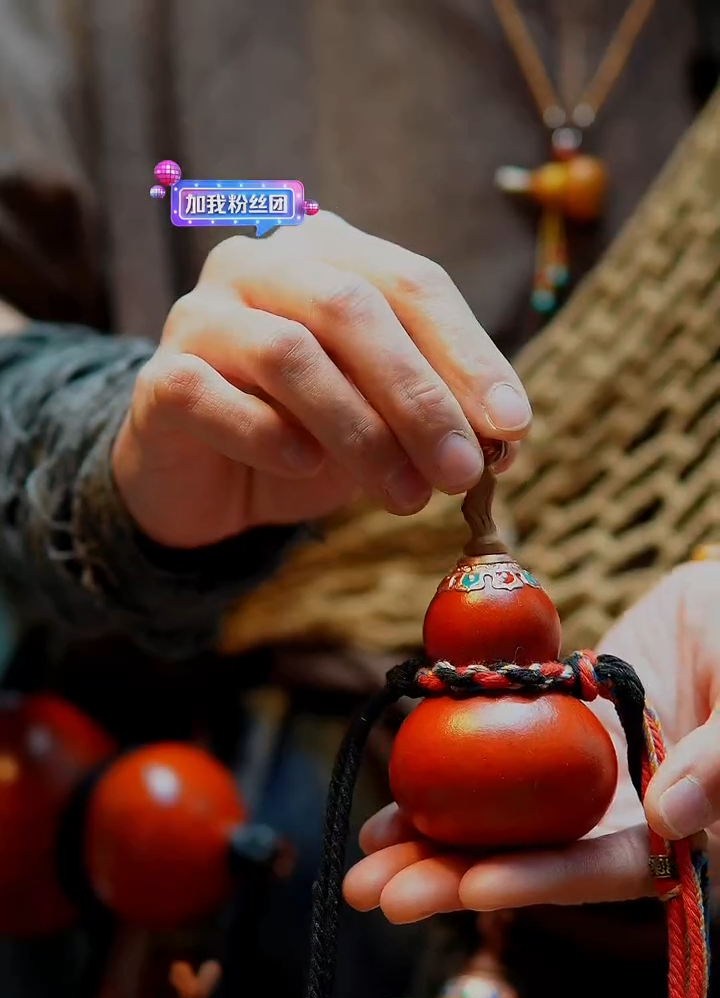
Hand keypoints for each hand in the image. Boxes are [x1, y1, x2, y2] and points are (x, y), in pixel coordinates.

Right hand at [112, 212, 530, 547]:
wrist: (206, 481)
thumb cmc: (306, 435)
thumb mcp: (384, 420)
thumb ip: (437, 410)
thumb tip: (505, 438)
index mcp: (328, 253)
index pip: (412, 283)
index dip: (469, 354)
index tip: (513, 426)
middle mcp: (259, 264)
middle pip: (351, 308)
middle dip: (418, 395)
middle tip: (459, 471)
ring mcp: (201, 316)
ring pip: (289, 353)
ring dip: (360, 431)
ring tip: (405, 495)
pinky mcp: (161, 379)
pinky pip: (216, 399)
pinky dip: (271, 438)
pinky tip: (306, 469)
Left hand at [344, 561, 719, 921]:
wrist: (718, 604)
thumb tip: (668, 821)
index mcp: (673, 828)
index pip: (605, 869)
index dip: (541, 880)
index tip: (474, 885)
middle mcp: (617, 819)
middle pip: (533, 861)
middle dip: (453, 881)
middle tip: (379, 897)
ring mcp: (574, 784)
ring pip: (498, 825)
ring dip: (430, 846)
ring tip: (364, 868)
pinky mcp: (544, 744)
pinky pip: (486, 770)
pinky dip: (440, 787)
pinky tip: (386, 813)